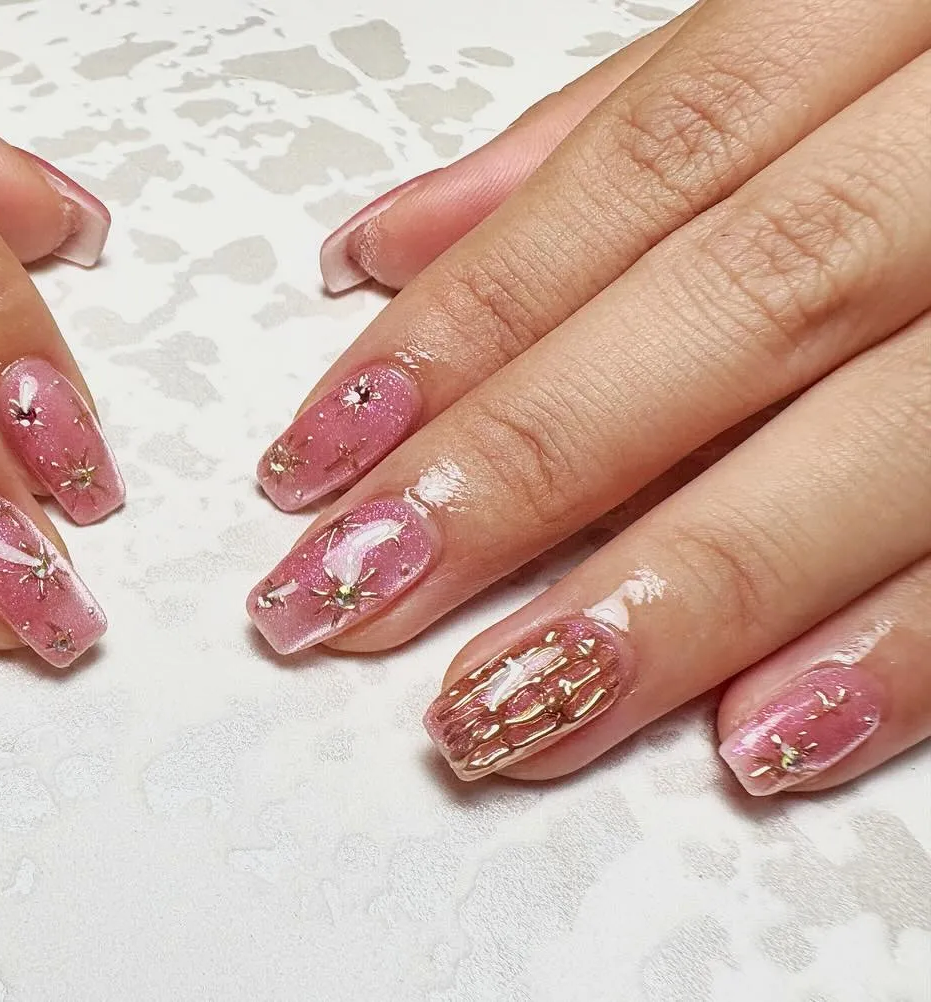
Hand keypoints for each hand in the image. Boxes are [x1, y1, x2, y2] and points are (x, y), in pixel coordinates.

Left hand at [246, 0, 930, 795]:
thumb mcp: (833, 24)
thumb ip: (620, 126)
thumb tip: (400, 240)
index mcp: (903, 10)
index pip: (639, 181)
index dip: (467, 328)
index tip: (324, 456)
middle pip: (732, 310)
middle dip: (525, 471)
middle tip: (354, 594)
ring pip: (883, 439)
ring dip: (679, 592)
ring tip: (506, 704)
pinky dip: (904, 646)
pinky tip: (758, 732)